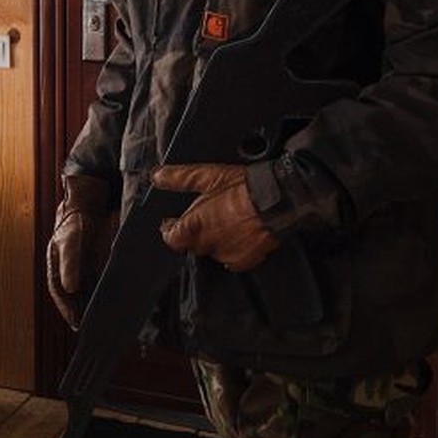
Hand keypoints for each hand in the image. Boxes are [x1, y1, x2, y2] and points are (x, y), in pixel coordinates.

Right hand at [45, 174, 109, 326]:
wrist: (86, 208)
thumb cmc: (74, 226)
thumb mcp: (71, 243)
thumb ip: (70, 265)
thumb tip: (69, 288)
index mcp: (55, 270)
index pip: (59, 294)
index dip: (67, 310)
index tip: (77, 324)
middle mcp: (68, 274)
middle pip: (74, 298)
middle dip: (83, 314)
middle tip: (94, 330)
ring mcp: (81, 272)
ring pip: (87, 294)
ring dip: (95, 307)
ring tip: (107, 321)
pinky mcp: (95, 269)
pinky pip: (100, 286)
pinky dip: (106, 295)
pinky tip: (116, 302)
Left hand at [152, 163, 278, 272]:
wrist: (280, 201)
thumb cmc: (245, 188)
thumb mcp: (209, 176)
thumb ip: (180, 178)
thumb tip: (157, 176)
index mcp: (194, 226)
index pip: (171, 239)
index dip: (170, 230)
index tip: (172, 224)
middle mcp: (207, 244)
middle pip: (192, 244)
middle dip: (194, 233)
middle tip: (206, 218)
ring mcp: (226, 256)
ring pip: (212, 251)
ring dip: (214, 240)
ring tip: (226, 223)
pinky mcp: (245, 261)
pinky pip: (232, 259)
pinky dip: (232, 249)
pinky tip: (240, 234)